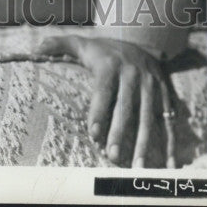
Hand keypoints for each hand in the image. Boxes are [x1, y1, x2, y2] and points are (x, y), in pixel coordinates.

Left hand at [35, 34, 175, 167]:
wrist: (141, 39)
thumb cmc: (104, 50)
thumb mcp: (82, 44)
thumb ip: (58, 45)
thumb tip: (35, 49)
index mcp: (111, 64)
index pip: (104, 90)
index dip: (99, 111)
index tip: (93, 133)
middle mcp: (133, 74)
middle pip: (127, 107)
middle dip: (120, 133)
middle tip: (111, 157)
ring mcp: (152, 85)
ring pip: (149, 117)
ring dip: (144, 143)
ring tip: (136, 167)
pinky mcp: (166, 94)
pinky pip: (169, 120)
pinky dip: (170, 142)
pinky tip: (168, 163)